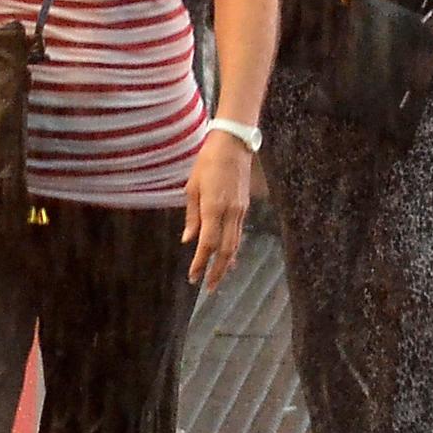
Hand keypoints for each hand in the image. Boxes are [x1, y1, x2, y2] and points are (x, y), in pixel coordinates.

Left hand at [181, 130, 251, 288]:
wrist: (233, 144)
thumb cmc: (207, 162)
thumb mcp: (192, 187)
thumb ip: (192, 216)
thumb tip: (188, 240)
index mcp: (214, 208)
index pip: (207, 244)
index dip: (200, 263)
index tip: (193, 277)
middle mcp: (230, 213)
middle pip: (225, 250)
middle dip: (217, 271)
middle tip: (209, 288)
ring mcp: (240, 211)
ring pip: (235, 244)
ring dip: (226, 263)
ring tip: (218, 278)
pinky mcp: (244, 207)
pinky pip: (239, 234)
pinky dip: (233, 249)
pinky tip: (228, 257)